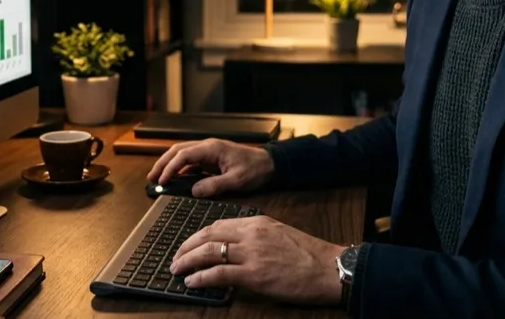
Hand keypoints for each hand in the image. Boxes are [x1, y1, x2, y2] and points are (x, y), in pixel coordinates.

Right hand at [146, 138, 274, 197]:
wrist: (270, 164)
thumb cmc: (255, 169)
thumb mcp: (236, 180)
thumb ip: (215, 185)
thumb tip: (194, 191)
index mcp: (212, 149)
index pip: (183, 155)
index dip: (170, 167)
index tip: (161, 180)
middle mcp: (207, 146)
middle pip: (178, 150)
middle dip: (163, 163)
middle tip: (151, 178)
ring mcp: (209, 151)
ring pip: (182, 153)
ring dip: (169, 163)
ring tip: (158, 177)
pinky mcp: (211, 157)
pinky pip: (190, 160)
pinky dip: (179, 167)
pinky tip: (175, 178)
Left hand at [169, 215, 344, 304]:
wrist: (329, 268)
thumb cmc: (309, 256)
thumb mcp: (279, 235)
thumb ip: (256, 237)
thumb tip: (235, 248)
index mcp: (257, 222)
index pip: (218, 225)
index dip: (198, 235)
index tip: (188, 244)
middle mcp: (251, 234)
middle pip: (208, 235)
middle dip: (187, 246)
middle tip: (175, 257)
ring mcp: (251, 254)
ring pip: (208, 253)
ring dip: (188, 261)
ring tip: (177, 270)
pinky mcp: (254, 275)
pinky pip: (218, 274)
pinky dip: (201, 278)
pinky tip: (192, 282)